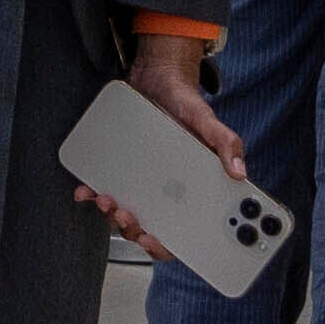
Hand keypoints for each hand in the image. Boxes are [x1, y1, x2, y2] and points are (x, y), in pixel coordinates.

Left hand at [76, 21, 240, 257]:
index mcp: (191, 189)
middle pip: (150, 227)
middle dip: (134, 230)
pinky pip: (106, 189)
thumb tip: (239, 172)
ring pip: (126, 213)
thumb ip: (225, 143)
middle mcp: (166, 192)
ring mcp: (142, 183)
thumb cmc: (186, 103)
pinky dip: (93, 194)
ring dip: (112, 214)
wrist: (157, 79)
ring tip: (106, 198)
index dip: (169, 244)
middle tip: (128, 216)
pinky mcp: (122, 170)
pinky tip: (86, 189)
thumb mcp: (206, 120)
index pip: (183, 230)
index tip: (154, 241)